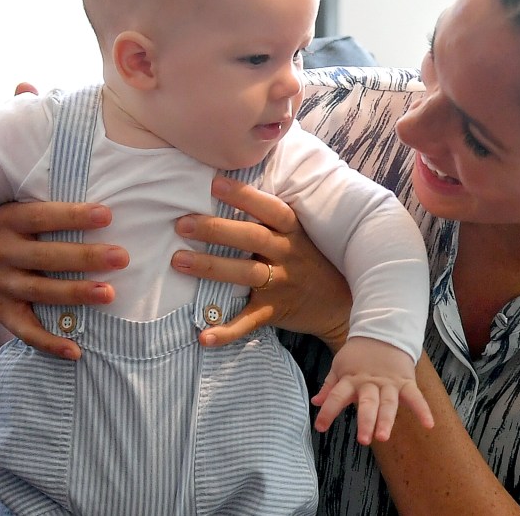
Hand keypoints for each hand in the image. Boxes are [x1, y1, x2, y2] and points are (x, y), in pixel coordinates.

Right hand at [0, 201, 127, 359]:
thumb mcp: (31, 213)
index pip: (42, 216)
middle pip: (46, 256)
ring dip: (75, 294)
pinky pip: (26, 331)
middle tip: (122, 258)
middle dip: (85, 257)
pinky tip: (76, 350)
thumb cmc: (29, 234)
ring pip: (40, 291)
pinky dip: (50, 342)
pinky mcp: (1, 311)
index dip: (74, 216)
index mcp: (9, 219)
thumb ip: (61, 211)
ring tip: (108, 294)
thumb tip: (114, 207)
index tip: (107, 216)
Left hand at [174, 175, 351, 352]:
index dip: (244, 196)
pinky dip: (226, 331)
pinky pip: (248, 321)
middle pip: (252, 238)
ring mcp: (282, 284)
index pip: (270, 209)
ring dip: (211, 267)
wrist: (340, 303)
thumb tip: (226, 189)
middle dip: (216, 230)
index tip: (215, 184)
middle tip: (182, 224)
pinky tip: (203, 335)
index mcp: (293, 232)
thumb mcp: (299, 235)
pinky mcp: (275, 311)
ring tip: (178, 261)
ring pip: (245, 273)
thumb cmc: (310, 260)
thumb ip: (270, 219)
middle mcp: (288, 255)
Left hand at [311, 337, 434, 443]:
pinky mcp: (405, 381)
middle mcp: (370, 383)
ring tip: (384, 437)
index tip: (320, 427)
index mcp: (351, 379)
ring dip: (387, 420)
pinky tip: (429, 424)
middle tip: (364, 439)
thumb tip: (316, 402)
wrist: (383, 331)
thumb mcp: (340, 366)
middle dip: (366, 421)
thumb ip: (329, 387)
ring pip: (389, 403)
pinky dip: (423, 410)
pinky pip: (415, 396)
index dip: (328, 411)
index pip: (336, 396)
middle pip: (368, 403)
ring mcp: (389, 383)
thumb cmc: (359, 354)